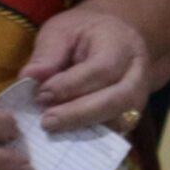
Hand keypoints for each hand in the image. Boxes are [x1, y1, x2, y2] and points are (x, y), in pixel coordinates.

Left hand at [22, 5, 149, 133]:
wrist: (112, 38)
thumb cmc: (83, 34)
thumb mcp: (62, 30)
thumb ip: (48, 53)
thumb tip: (30, 77)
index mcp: (122, 44)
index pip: (102, 69)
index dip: (71, 85)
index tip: (40, 95)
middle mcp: (138, 72)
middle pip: (118, 98)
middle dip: (80, 113)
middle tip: (46, 122)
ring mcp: (139, 96)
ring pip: (121, 119)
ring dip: (85, 129)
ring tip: (53, 130)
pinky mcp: (129, 115)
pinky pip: (115, 132)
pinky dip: (90, 139)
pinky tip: (64, 139)